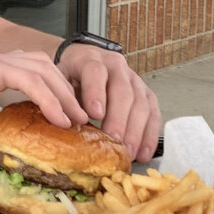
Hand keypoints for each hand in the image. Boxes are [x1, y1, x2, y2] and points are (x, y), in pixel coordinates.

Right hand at [0, 50, 89, 172]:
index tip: (66, 124)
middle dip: (69, 95)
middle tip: (82, 123)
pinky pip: (30, 80)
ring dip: (65, 95)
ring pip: (45, 71)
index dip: (54, 97)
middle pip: (47, 71)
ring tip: (76, 120)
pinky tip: (60, 118)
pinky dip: (49, 97)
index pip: (34, 79)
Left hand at [56, 45, 160, 161]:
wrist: (85, 61)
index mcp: (91, 60)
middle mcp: (116, 67)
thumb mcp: (59, 80)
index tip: (94, 114)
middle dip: (119, 118)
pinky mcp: (146, 94)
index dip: (95, 92)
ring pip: (141, 103)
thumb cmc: (70, 76)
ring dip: (136, 130)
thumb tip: (66, 122)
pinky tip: (143, 153)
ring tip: (128, 152)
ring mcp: (134, 80)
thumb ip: (62, 97)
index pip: (95, 72)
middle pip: (122, 91)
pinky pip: (153, 114)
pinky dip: (149, 135)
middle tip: (115, 141)